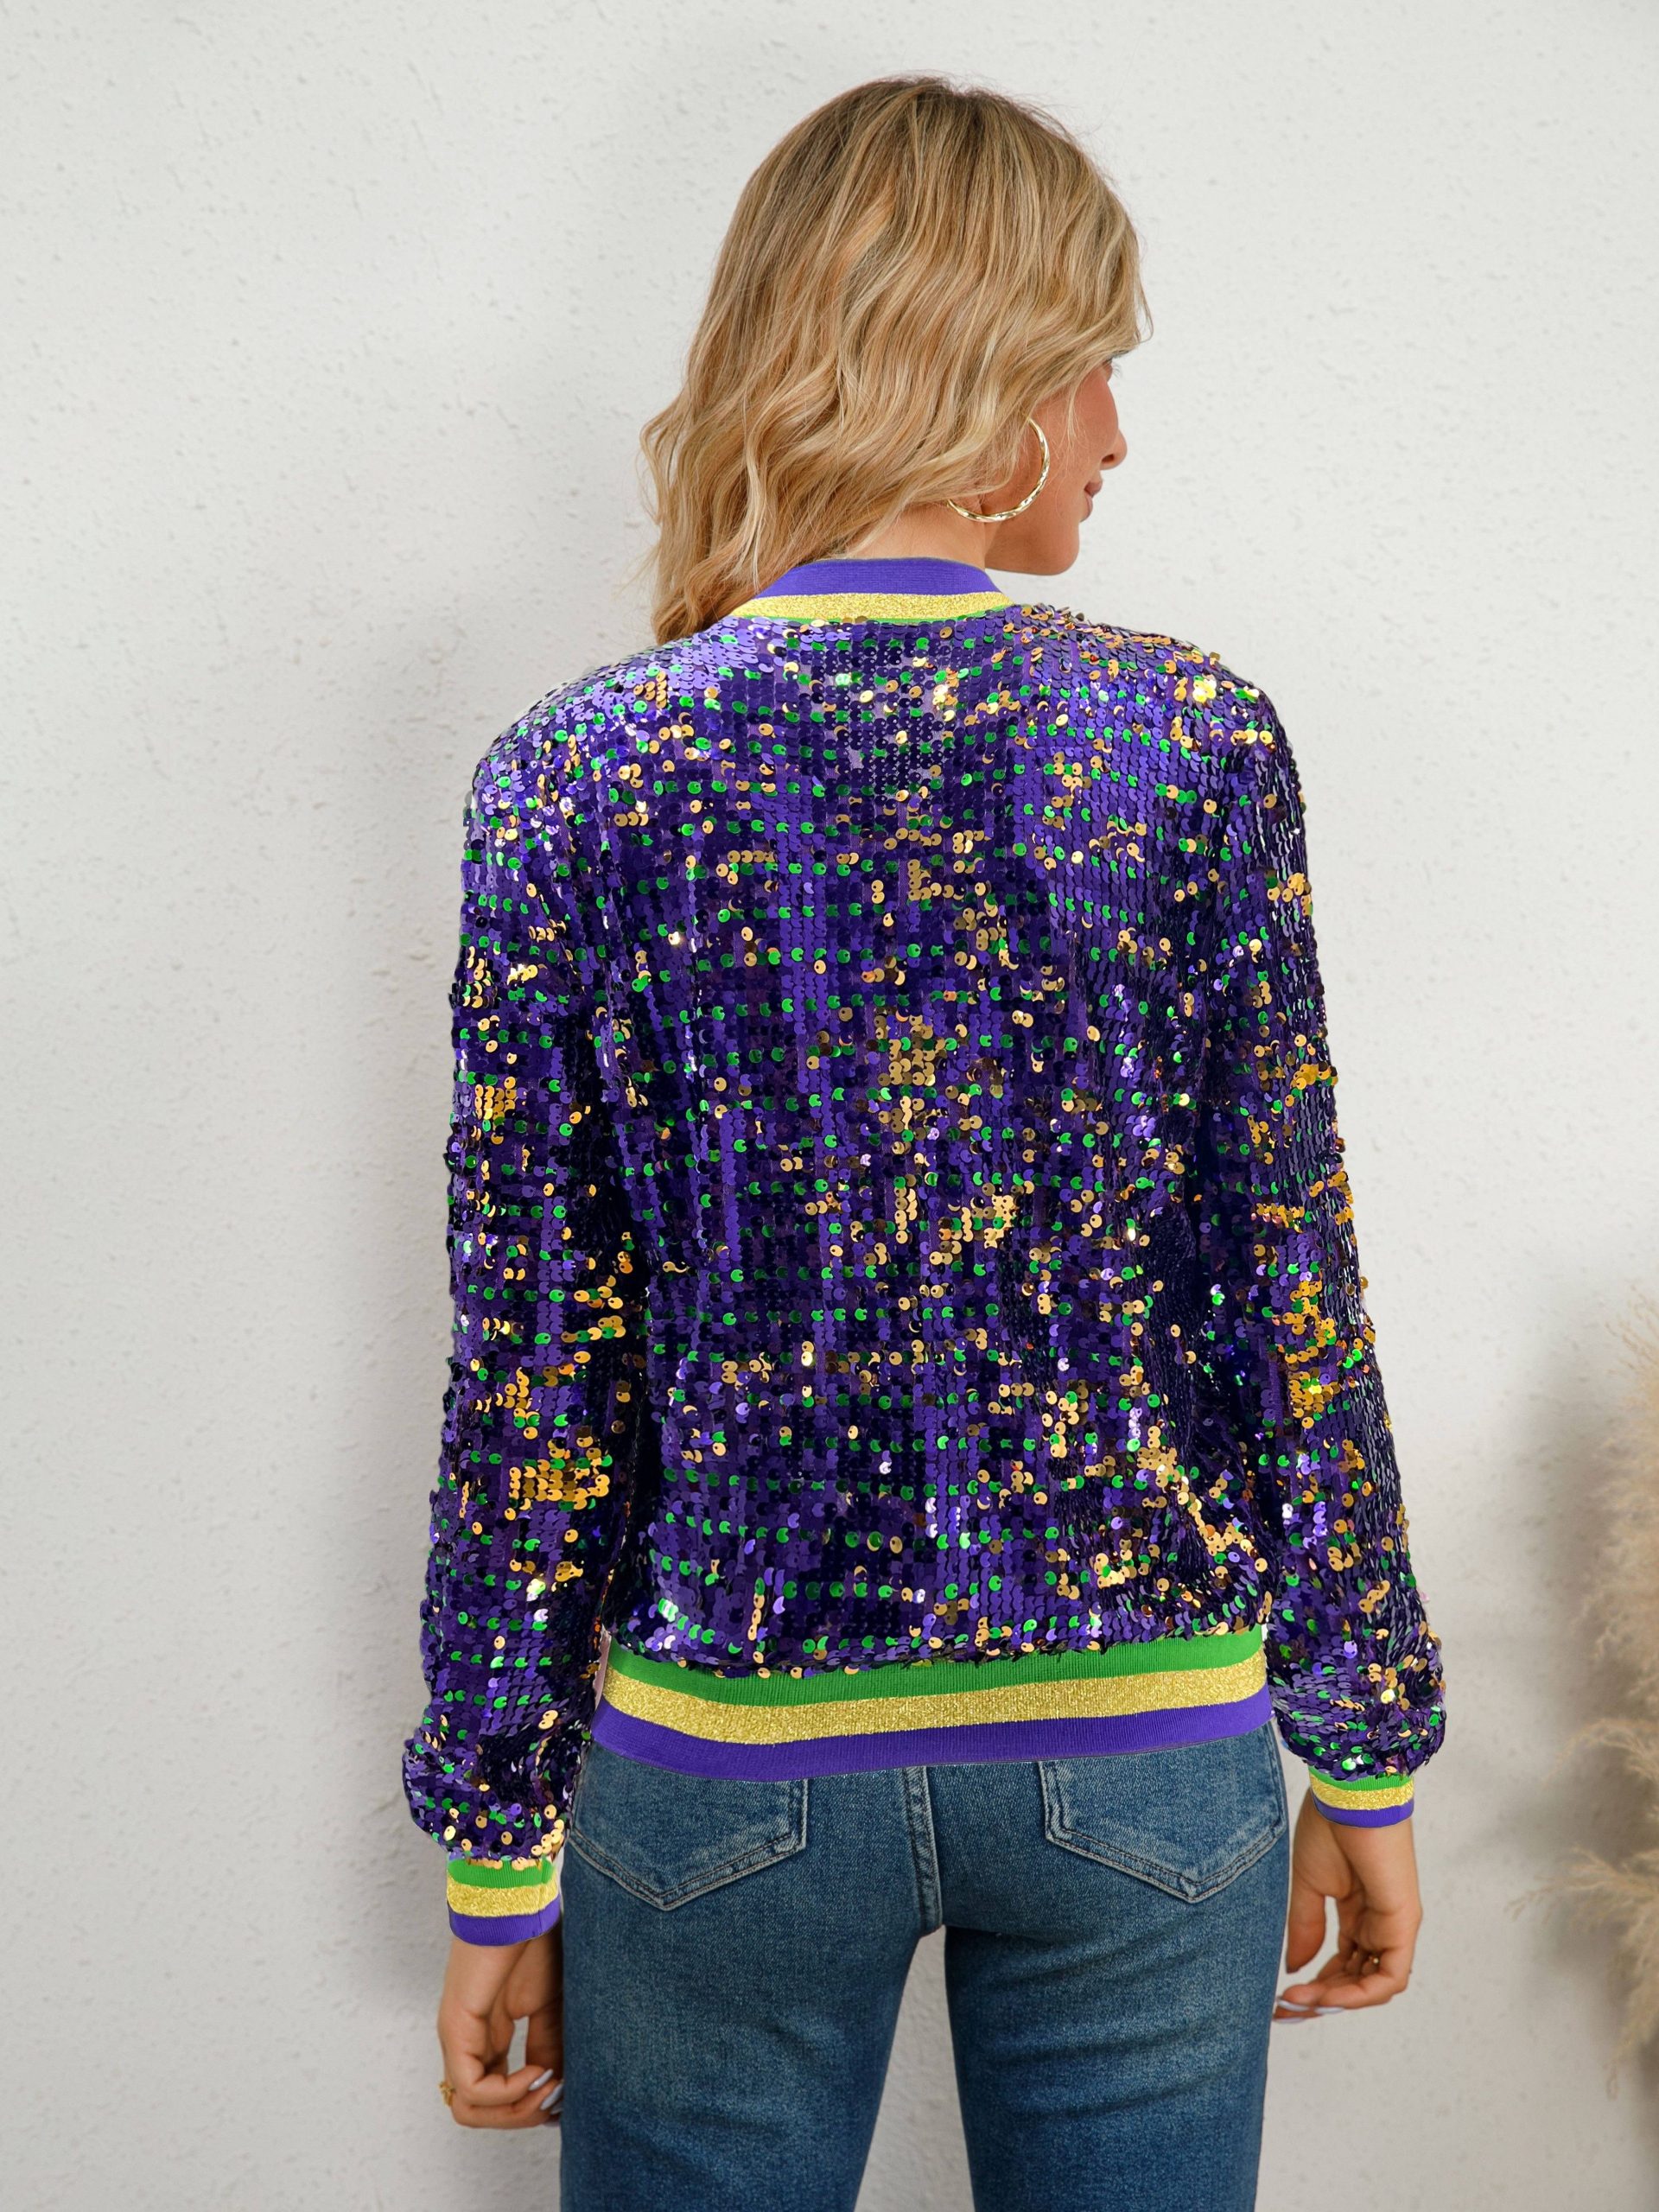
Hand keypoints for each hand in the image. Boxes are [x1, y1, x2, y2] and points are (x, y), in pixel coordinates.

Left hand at [436, 1922, 564, 2126]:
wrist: (519, 1903)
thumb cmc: (535, 1941)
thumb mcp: (554, 2007)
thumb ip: (552, 2049)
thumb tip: (559, 2095)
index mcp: (491, 2037)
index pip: (498, 2095)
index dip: (532, 2106)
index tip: (567, 2095)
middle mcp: (469, 2044)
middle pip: (480, 2112)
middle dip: (524, 2115)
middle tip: (558, 2098)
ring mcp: (459, 2038)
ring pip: (468, 2110)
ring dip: (514, 2110)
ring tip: (548, 2086)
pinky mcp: (456, 2030)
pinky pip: (471, 2087)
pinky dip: (508, 2091)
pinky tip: (537, 2070)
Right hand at [1274, 1791, 1420, 2021]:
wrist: (1350, 1797)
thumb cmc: (1330, 1828)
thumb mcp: (1308, 1885)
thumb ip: (1306, 1929)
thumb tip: (1295, 1970)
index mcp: (1357, 1913)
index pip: (1342, 1964)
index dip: (1315, 1986)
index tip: (1282, 1999)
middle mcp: (1378, 1925)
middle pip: (1356, 1980)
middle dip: (1322, 1999)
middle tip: (1287, 2009)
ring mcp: (1393, 1927)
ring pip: (1373, 1984)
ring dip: (1337, 2000)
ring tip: (1301, 2001)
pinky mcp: (1403, 1926)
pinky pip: (1390, 1976)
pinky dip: (1361, 1993)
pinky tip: (1328, 1994)